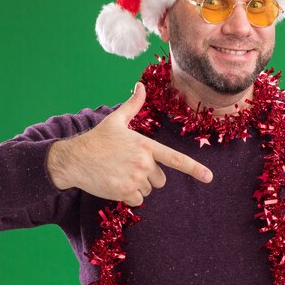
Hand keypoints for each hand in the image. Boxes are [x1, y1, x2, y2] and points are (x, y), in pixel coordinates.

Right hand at [47, 82, 212, 205]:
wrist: (74, 159)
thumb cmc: (97, 139)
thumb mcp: (116, 120)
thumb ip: (133, 105)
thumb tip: (140, 85)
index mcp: (146, 145)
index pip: (175, 159)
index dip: (195, 169)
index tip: (209, 177)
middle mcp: (144, 162)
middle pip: (160, 179)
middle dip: (149, 176)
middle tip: (128, 166)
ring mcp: (135, 178)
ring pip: (148, 190)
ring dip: (138, 185)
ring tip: (119, 173)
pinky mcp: (125, 192)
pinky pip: (137, 199)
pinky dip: (128, 195)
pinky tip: (115, 183)